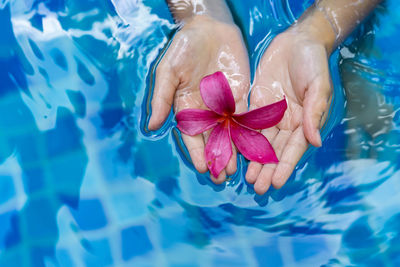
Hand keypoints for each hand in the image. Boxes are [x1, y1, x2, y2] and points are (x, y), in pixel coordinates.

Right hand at [148, 15, 249, 182]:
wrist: (209, 27)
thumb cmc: (184, 47)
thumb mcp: (168, 71)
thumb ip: (161, 98)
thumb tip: (152, 126)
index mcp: (186, 107)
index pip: (191, 135)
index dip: (196, 151)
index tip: (202, 167)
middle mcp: (205, 111)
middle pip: (211, 139)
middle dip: (216, 157)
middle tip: (222, 176)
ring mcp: (223, 105)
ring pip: (229, 134)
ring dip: (232, 152)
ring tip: (236, 170)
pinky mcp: (241, 96)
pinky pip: (245, 118)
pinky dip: (247, 133)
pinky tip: (251, 148)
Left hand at [246, 23, 332, 193]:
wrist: (297, 40)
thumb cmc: (313, 62)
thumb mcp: (318, 86)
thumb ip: (314, 113)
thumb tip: (315, 141)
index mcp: (303, 121)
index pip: (293, 149)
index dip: (285, 166)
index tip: (276, 183)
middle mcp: (286, 122)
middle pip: (275, 150)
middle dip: (266, 169)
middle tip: (257, 187)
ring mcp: (270, 115)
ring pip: (259, 142)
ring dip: (253, 160)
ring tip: (245, 177)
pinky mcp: (256, 105)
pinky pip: (247, 124)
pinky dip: (241, 139)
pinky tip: (234, 152)